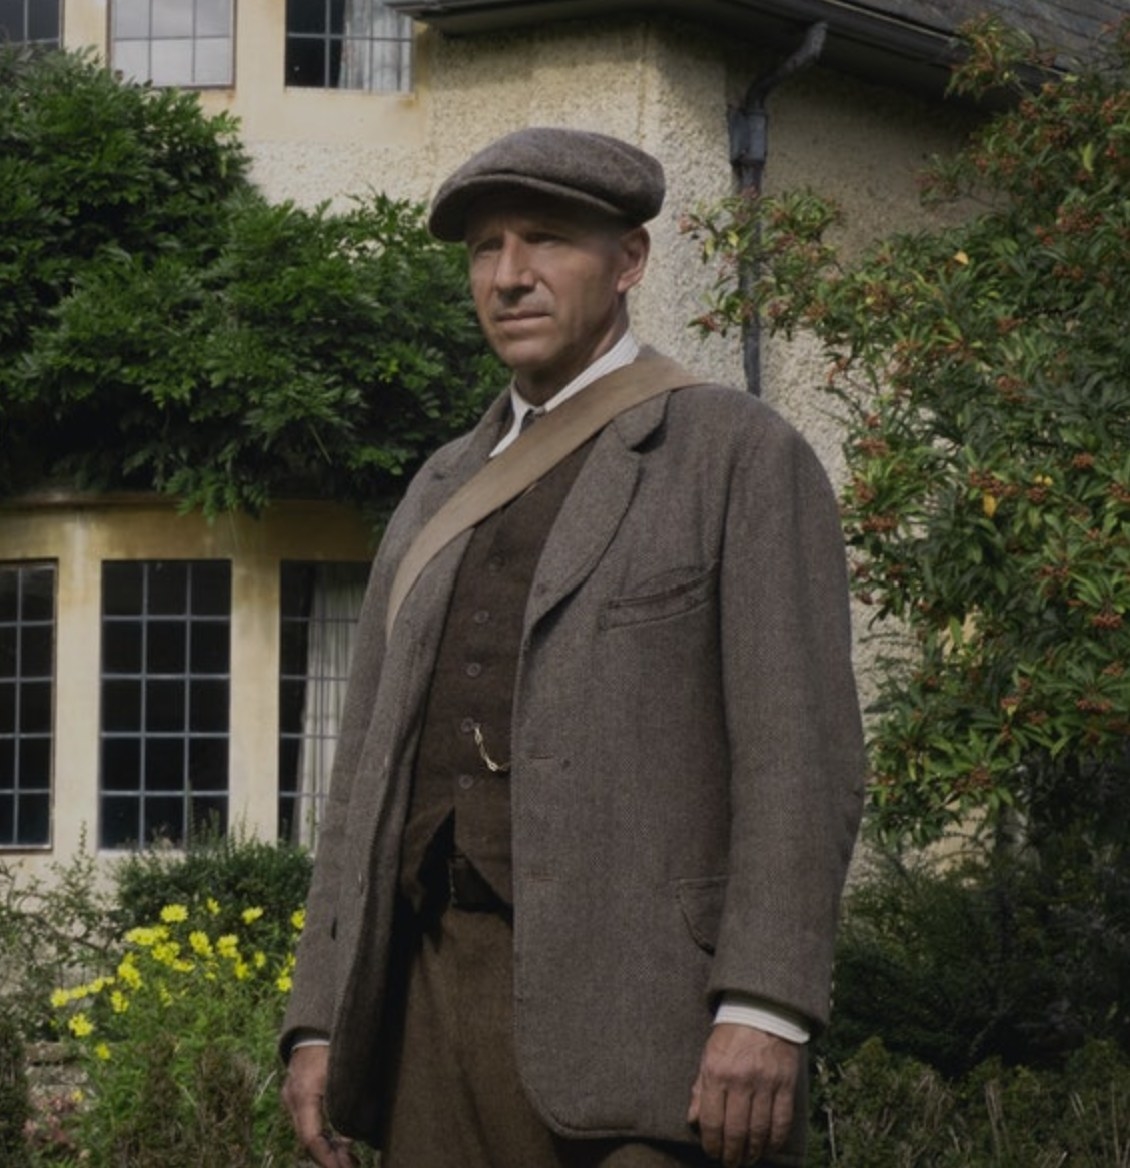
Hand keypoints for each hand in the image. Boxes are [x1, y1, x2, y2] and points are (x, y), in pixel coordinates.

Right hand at [282, 1044, 357, 1167]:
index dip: (328, 1159)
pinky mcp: (298, 1092)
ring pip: (308, 1132)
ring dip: (328, 1148)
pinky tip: (343, 1142)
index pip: (311, 1139)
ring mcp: (292, 1095)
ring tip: (352, 1160)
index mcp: (304, 1094)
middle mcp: (293, 1098)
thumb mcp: (348, 1070)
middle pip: (308, 1139)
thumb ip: (354, 1099)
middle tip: (354, 1167)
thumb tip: (364, 1133)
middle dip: (329, 1158)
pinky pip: (309, 1121)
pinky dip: (324, 1134)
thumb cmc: (337, 1041)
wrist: (318, 1019)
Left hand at [687, 1024, 799, 1166]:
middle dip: (732, 1154)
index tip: (712, 1153)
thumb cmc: (730, 1034)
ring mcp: (765, 1083)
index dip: (711, 1144)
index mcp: (717, 1072)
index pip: (711, 1120)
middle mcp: (741, 1080)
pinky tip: (768, 1147)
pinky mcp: (786, 1083)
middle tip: (730, 1163)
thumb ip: (700, 1088)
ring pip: (759, 1131)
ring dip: (753, 1152)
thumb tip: (693, 1121)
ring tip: (748, 1159)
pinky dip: (775, 1140)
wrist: (762, 1010)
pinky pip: (782, 1121)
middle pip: (736, 1131)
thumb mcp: (708, 1055)